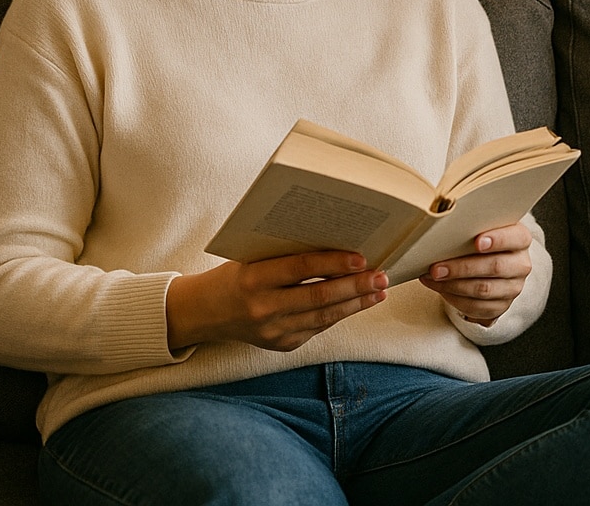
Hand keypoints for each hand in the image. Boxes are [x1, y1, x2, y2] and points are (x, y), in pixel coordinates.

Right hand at [166, 251, 387, 351]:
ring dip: (356, 303)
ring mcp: (272, 331)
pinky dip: (341, 314)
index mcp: (253, 278)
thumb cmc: (237, 274)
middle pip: (319, 297)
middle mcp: (263, 308)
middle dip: (356, 286)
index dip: (333, 263)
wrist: (207, 311)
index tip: (362, 258)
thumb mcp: (255, 257)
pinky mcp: (282, 345)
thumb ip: (290, 254)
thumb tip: (340, 244)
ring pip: (324, 317)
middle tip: (383, 276)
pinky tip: (359, 303)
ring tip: (379, 291)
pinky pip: (318, 327)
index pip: (300, 268)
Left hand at [419, 223, 533, 326]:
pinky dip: (454, 298)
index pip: (515, 238)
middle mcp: (521, 265)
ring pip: (484, 290)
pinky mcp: (501, 306)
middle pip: (495, 267)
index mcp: (520, 239)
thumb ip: (472, 227)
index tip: (477, 242)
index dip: (498, 240)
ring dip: (453, 285)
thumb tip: (442, 231)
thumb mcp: (484, 228)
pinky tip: (441, 289)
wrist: (492, 264)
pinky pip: (477, 307)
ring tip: (433, 277)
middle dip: (462, 267)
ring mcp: (513, 288)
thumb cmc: (483, 240)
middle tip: (437, 267)